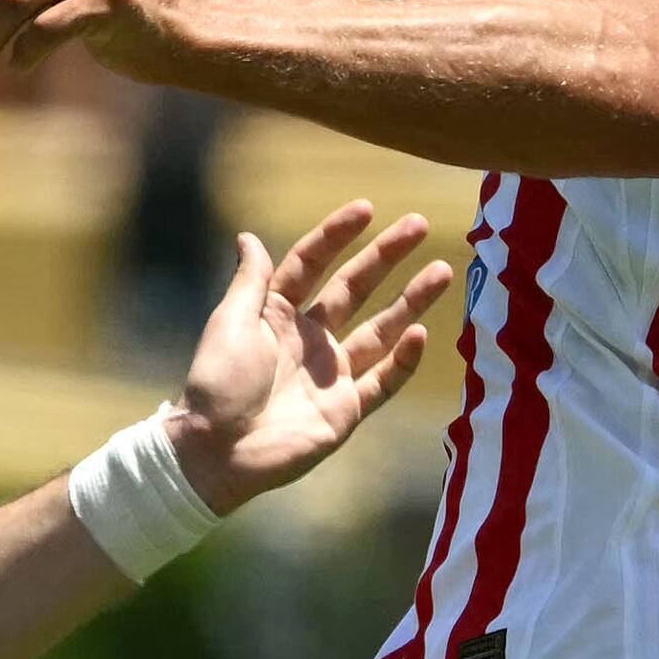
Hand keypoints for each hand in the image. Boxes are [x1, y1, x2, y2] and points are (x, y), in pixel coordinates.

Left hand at [165, 201, 455, 509]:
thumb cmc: (217, 383)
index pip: (312, 264)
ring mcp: (331, 374)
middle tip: (420, 224)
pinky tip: (419, 334)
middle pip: (355, 288)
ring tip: (442, 272)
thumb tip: (249, 236)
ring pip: (380, 330)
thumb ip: (251, 281)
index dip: (337, 236)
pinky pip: (382, 381)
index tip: (366, 208)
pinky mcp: (345, 410)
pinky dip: (402, 361)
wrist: (216, 450)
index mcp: (277, 314)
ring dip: (410, 301)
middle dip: (387, 256)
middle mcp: (309, 339)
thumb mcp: (231, 322)